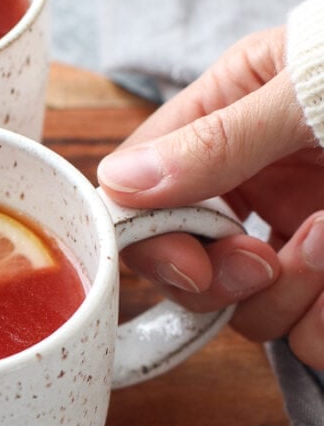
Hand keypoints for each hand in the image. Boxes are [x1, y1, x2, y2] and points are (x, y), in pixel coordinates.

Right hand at [96, 26, 323, 369]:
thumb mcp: (317, 89)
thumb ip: (220, 140)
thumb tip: (122, 181)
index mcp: (233, 116)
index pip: (147, 189)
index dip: (153, 238)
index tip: (192, 265)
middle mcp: (258, 184)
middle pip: (189, 267)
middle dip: (223, 279)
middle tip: (265, 264)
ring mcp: (302, 237)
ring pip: (249, 313)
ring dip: (291, 296)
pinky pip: (310, 336)